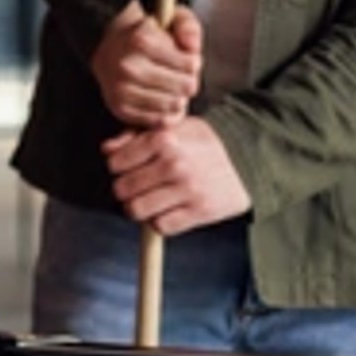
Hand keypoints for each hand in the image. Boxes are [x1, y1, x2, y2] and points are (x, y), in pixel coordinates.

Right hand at [91, 0, 204, 128]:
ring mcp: (122, 89)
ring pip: (173, 105)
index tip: (188, 60)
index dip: (194, 63)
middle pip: (184, 86)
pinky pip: (158, 120)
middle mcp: (128, 66)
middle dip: (189, 82)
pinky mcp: (120, 108)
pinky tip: (164, 99)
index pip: (189, 65)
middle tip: (183, 76)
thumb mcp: (170, 19)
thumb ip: (188, 26)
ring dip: (180, 98)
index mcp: (141, 40)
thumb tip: (192, 47)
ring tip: (174, 88)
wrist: (109, 50)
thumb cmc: (146, 36)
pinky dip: (167, 113)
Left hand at [103, 115, 250, 235]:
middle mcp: (173, 164)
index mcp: (164, 138)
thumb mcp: (174, 128)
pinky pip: (160, 227)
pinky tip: (168, 210)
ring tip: (150, 200)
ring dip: (139, 209)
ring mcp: (186, 190)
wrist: (249, 159)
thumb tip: (107, 150)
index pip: (115, 163)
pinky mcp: (198, 212)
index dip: (119, 167)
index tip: (130, 168)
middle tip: (140, 186)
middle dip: (126, 190)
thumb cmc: (206, 144)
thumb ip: (136, 135)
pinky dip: (159, 222)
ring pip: (136, 210)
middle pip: (122, 189)